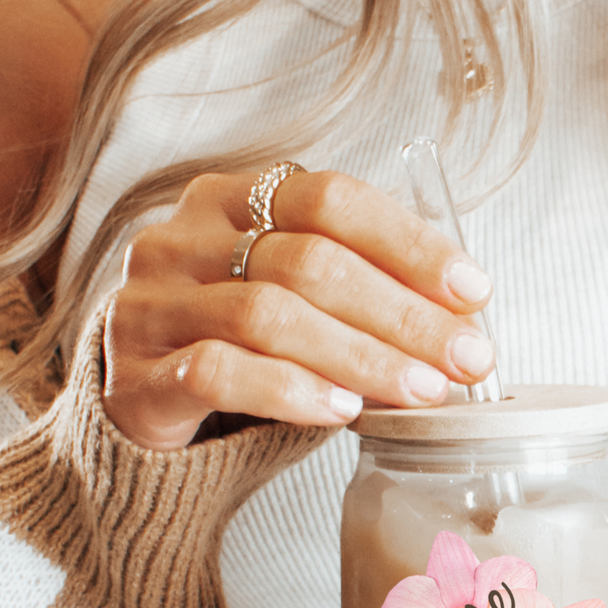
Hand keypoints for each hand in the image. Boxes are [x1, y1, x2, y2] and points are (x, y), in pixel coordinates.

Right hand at [102, 168, 496, 449]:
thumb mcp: (293, 298)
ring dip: (361, 356)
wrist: (135, 408)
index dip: (408, 241)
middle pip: (308, 261)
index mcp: (229, 199)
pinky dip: (291, 390)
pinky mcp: (133, 375)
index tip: (473, 289)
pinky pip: (219, 371)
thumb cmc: (235, 345)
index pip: (329, 198)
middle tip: (465, 356)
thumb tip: (463, 319)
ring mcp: (152, 303)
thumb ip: (360, 291)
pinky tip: (342, 409)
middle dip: (401, 313)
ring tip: (420, 390)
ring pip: (269, 316)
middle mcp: (182, 238)